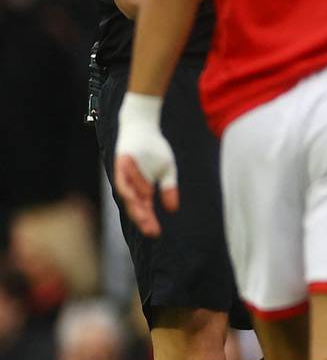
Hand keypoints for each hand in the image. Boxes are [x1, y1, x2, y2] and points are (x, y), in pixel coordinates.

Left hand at [113, 99, 177, 237]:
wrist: (142, 126)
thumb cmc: (153, 148)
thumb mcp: (167, 170)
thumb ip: (168, 189)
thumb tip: (172, 209)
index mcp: (139, 187)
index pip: (142, 208)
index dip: (148, 221)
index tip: (156, 234)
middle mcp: (129, 183)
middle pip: (134, 205)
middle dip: (143, 218)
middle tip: (152, 232)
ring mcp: (124, 173)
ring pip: (128, 193)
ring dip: (137, 206)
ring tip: (146, 217)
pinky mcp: (121, 162)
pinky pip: (125, 177)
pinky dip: (133, 186)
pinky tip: (142, 195)